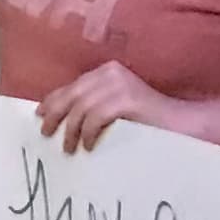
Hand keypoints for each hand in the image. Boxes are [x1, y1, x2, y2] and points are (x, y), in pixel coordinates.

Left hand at [33, 60, 169, 154]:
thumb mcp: (114, 108)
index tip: (39, 116)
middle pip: (72, 94)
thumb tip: (60, 118)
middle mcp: (110, 73)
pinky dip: (89, 133)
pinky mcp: (128, 99)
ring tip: (69, 148)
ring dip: (71, 130)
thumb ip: (93, 106)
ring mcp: (120, 84)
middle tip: (46, 134)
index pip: (72, 86)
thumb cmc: (146, 121)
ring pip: (81, 107)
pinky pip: (96, 116)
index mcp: (106, 72)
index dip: (52, 101)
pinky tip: (89, 146)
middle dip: (55, 115)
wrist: (181, 124)